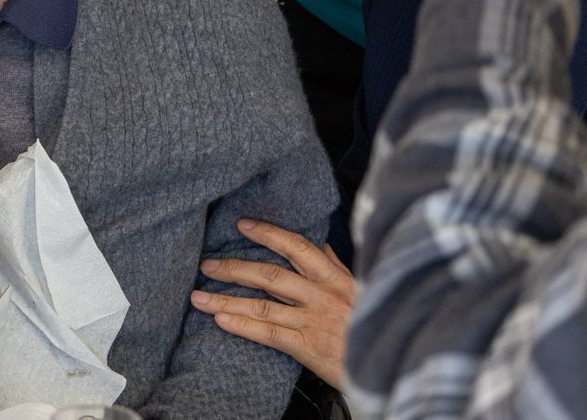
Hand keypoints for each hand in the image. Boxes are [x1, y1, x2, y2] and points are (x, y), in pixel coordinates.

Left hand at [189, 218, 354, 389]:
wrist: (388, 363)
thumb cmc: (371, 324)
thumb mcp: (360, 289)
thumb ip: (337, 267)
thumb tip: (321, 243)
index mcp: (334, 277)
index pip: (297, 247)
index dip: (268, 233)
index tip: (241, 224)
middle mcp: (322, 295)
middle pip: (270, 275)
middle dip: (234, 268)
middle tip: (207, 265)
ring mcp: (313, 321)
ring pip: (262, 304)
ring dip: (226, 298)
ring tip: (198, 296)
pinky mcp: (308, 346)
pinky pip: (269, 332)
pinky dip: (242, 325)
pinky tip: (220, 320)